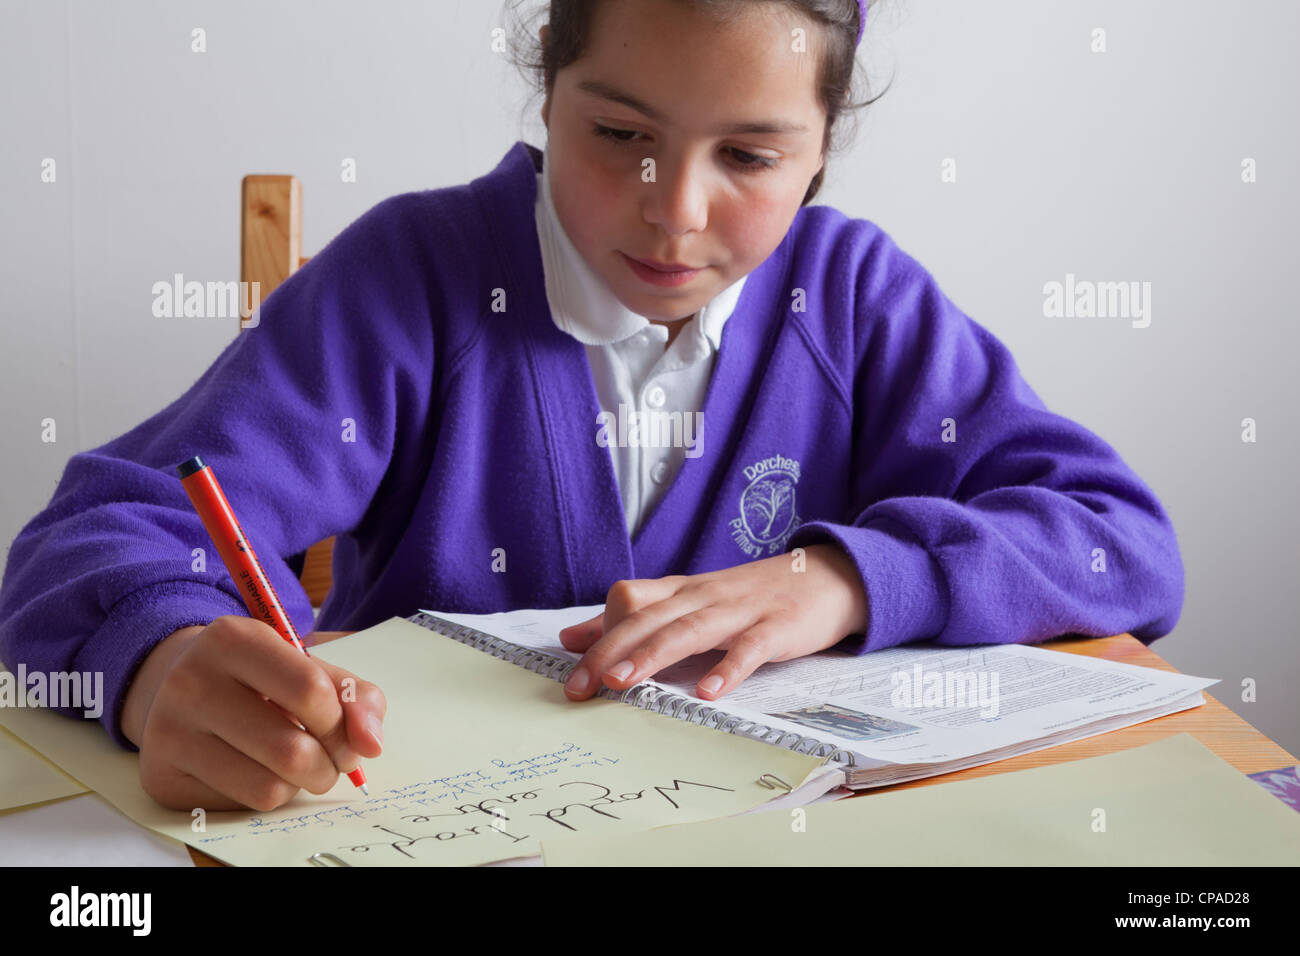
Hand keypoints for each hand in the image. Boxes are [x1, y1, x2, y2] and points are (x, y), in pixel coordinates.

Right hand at [123, 616, 385, 811]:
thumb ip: (355, 696)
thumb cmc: (262, 675)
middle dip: (331, 764)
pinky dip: (269, 794)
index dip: (343, 723)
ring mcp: (169, 732)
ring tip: (299, 763)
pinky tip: (259, 769)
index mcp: (233, 639)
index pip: (309, 690)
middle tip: (334, 758)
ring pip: (269, 788)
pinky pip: (242, 805)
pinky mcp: (162, 777)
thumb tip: (370, 744)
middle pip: (292, 751)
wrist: (181, 686)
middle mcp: (191, 682)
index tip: (350, 731)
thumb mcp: (310, 664)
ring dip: (302, 784)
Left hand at [558, 543, 868, 701]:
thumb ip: (636, 619)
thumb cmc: (752, 596)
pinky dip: (728, 668)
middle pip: (648, 618)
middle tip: (580, 687)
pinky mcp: (777, 628)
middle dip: (610, 651)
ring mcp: (741, 611)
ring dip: (652, 655)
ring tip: (621, 682)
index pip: (630, 601)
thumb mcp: (691, 602)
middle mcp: (704, 596)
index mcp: (683, 591)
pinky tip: (708, 692)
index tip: (571, 668)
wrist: (827, 576)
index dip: (600, 631)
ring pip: (688, 629)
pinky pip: (749, 649)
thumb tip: (573, 638)